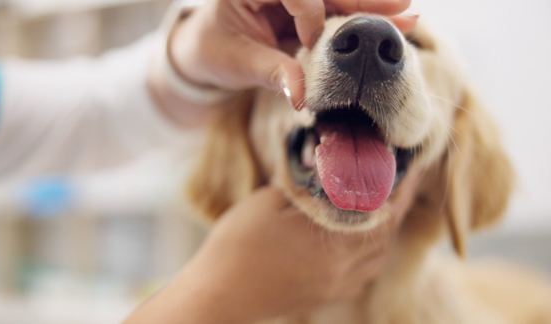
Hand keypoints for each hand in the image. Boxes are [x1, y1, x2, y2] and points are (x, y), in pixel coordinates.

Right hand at [125, 171, 418, 323]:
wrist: (219, 294)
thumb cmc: (237, 244)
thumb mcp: (269, 201)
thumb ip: (304, 184)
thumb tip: (326, 166)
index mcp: (332, 242)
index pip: (383, 211)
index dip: (401, 187)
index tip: (410, 165)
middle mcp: (343, 268)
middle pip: (386, 235)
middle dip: (397, 206)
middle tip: (399, 181)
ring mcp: (335, 286)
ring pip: (377, 257)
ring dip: (386, 231)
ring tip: (383, 207)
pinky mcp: (325, 295)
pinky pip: (363, 274)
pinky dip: (371, 253)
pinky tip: (360, 240)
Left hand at [170, 0, 416, 108]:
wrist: (206, 49)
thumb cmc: (214, 51)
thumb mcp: (238, 63)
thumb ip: (272, 73)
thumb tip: (302, 97)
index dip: (307, 10)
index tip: (311, 41)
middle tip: (402, 5)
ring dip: (370, 6)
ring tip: (408, 14)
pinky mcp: (304, 6)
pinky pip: (336, 10)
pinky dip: (361, 18)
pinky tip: (394, 20)